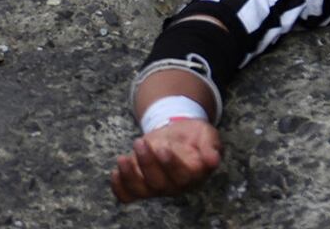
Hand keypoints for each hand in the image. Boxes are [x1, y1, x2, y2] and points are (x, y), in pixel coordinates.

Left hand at [108, 119, 222, 202]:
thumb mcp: (207, 135)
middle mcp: (174, 185)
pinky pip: (128, 195)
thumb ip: (211, 146)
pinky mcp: (141, 183)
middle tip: (140, 142)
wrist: (180, 134)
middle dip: (147, 163)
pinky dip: (119, 188)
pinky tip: (115, 172)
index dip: (170, 165)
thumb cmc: (195, 136)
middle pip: (159, 183)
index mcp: (193, 175)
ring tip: (122, 158)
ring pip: (142, 191)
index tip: (163, 148)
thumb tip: (213, 160)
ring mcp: (156, 186)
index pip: (181, 177)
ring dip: (130, 177)